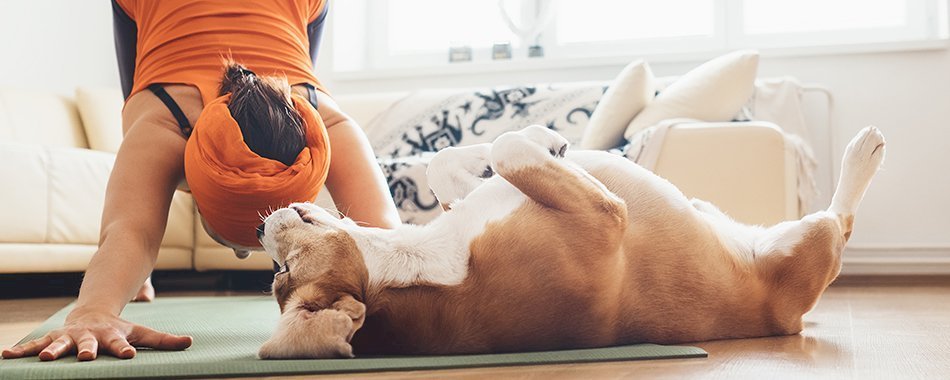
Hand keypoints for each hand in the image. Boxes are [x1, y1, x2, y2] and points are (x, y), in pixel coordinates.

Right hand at [1, 306, 191, 360]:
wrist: (94, 312)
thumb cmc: (120, 330)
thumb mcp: (142, 333)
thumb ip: (164, 340)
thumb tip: (190, 342)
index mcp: (112, 336)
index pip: (121, 344)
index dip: (124, 349)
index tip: (127, 356)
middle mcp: (89, 336)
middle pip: (88, 344)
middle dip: (86, 351)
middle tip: (85, 357)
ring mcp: (70, 337)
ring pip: (59, 344)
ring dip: (51, 350)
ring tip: (42, 357)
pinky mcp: (53, 339)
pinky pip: (34, 344)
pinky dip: (21, 349)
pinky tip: (5, 355)